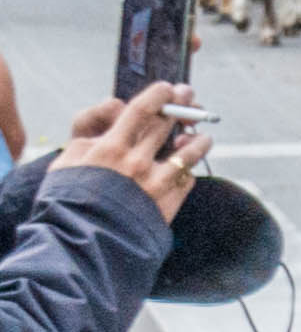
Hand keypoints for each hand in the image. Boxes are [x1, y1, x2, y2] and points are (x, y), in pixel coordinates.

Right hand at [59, 87, 204, 221]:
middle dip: (182, 107)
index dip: (157, 95)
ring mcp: (155, 183)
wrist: (81, 243)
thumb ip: (89, 138)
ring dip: (198, 140)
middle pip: (167, 125)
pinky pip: (187, 179)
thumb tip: (111, 123)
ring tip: (202, 136)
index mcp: (110, 148)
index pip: (140, 110)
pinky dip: (190, 170)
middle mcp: (136, 162)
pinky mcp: (168, 203)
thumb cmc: (67, 201)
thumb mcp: (67, 163)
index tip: (167, 88)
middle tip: (189, 97)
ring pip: (187, 152)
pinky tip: (190, 166)